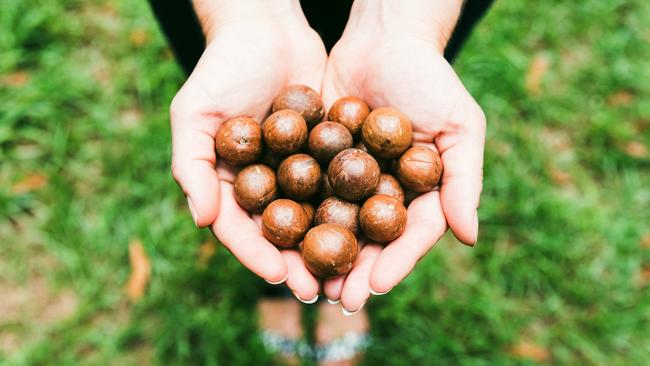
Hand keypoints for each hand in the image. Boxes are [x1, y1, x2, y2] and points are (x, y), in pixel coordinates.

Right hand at [170, 0, 325, 300]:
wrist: (266, 28)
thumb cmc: (221, 68)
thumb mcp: (195, 114)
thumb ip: (192, 166)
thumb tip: (201, 220)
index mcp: (228, 184)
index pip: (239, 229)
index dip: (256, 255)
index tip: (278, 277)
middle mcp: (263, 184)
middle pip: (279, 232)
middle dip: (297, 263)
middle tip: (319, 290)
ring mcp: (296, 171)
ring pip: (313, 216)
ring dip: (328, 246)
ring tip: (349, 274)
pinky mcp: (326, 153)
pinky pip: (340, 184)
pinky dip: (352, 207)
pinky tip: (371, 228)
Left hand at [321, 0, 485, 311]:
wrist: (382, 38)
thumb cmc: (429, 77)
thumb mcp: (459, 124)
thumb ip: (463, 179)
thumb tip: (469, 238)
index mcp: (422, 190)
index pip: (411, 235)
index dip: (395, 263)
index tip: (374, 287)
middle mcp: (387, 190)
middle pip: (371, 239)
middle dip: (355, 270)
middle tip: (335, 298)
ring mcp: (352, 178)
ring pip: (337, 224)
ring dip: (322, 254)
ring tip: (304, 281)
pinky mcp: (321, 160)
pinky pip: (308, 192)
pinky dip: (297, 214)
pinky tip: (279, 237)